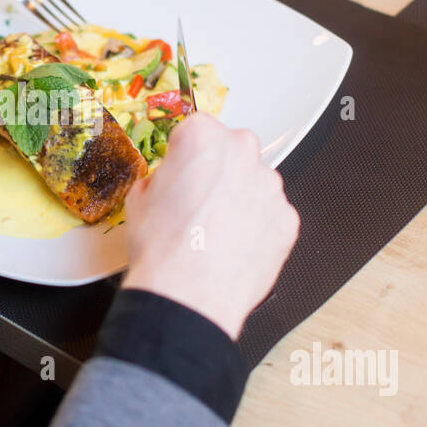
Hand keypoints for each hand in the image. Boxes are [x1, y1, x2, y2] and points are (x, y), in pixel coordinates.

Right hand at [121, 113, 298, 340]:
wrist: (188, 297)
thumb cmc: (163, 249)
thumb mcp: (139, 198)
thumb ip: (163, 177)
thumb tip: (170, 182)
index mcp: (202, 137)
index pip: (195, 129)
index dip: (184, 155)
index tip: (180, 172)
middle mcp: (242, 152)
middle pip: (231, 151)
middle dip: (217, 171)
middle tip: (196, 203)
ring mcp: (269, 186)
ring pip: (253, 183)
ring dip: (238, 199)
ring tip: (213, 232)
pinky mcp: (287, 218)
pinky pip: (270, 214)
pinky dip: (256, 226)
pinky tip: (232, 246)